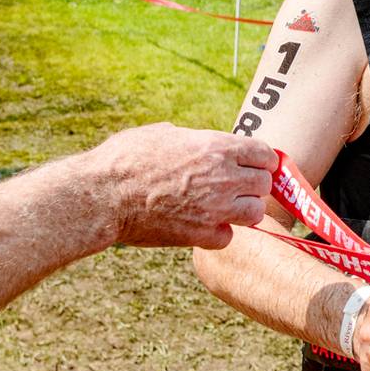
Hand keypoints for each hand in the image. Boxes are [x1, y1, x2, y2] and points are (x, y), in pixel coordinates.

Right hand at [83, 123, 275, 248]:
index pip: (265, 154)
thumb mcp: (163, 134)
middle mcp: (223, 177)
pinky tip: (202, 225)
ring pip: (254, 212)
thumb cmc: (125, 159)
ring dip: (241, 210)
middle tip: (236, 187)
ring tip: (222, 207)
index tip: (254, 165)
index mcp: (216, 147)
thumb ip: (192, 140)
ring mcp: (216, 208)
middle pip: (264, 184)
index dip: (261, 160)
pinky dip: (218, 233)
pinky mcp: (202, 235)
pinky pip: (228, 236)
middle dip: (253, 185)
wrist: (104, 195)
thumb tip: (196, 141)